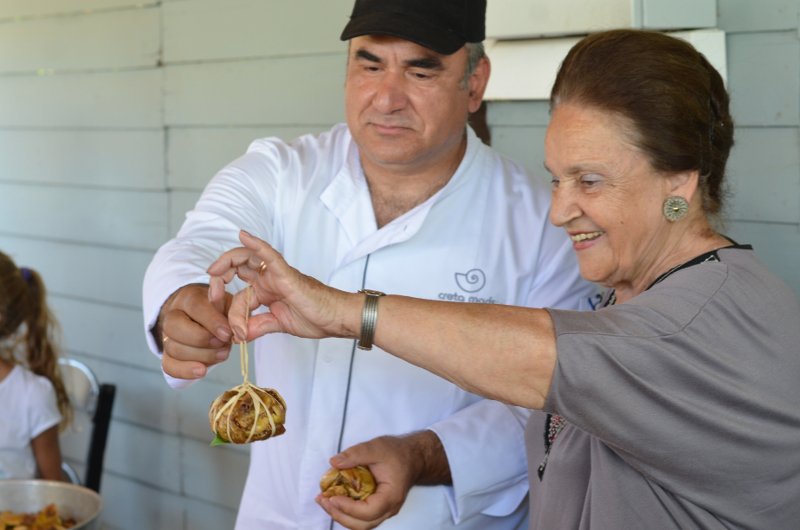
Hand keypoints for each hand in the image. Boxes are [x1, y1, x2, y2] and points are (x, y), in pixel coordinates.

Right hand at [157, 283, 232, 378]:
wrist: (203, 320)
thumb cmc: (219, 312)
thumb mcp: (229, 305)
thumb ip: (234, 313)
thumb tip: (240, 330)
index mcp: (189, 298)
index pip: (194, 307)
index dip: (211, 321)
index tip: (227, 333)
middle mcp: (173, 315)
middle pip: (175, 327)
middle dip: (202, 339)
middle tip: (223, 344)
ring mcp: (167, 336)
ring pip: (173, 347)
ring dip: (200, 355)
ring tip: (222, 355)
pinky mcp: (167, 355)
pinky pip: (168, 365)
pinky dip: (184, 371)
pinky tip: (201, 371)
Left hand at [207, 230, 357, 342]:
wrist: (336, 318)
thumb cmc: (315, 318)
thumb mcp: (277, 325)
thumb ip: (257, 326)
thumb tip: (238, 335)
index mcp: (265, 290)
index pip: (238, 294)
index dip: (228, 310)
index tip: (225, 327)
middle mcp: (268, 278)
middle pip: (235, 267)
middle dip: (218, 278)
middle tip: (213, 296)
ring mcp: (276, 273)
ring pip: (246, 258)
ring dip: (226, 262)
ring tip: (214, 273)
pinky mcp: (286, 273)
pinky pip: (269, 255)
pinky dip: (256, 244)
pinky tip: (244, 235)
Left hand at [316, 432, 450, 529]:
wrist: (413, 457)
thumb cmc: (397, 452)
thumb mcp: (376, 447)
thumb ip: (355, 454)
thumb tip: (334, 462)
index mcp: (391, 496)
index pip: (368, 512)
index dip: (348, 508)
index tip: (331, 497)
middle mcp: (389, 509)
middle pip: (362, 524)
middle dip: (339, 515)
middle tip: (322, 500)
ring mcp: (384, 510)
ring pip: (360, 524)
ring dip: (341, 515)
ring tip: (323, 500)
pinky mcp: (378, 508)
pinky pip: (361, 517)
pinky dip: (346, 511)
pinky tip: (334, 499)